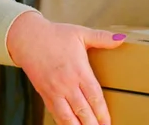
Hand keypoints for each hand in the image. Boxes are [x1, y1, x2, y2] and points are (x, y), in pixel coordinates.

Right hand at [6, 11, 125, 124]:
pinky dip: (63, 122)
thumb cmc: (55, 35)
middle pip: (83, 109)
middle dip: (92, 123)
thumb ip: (101, 38)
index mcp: (79, 70)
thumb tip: (121, 38)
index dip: (102, 112)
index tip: (108, 121)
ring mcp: (54, 91)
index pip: (94, 96)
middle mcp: (67, 84)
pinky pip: (55, 113)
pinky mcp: (44, 94)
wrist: (27, 38)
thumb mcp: (80, 33)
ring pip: (68, 115)